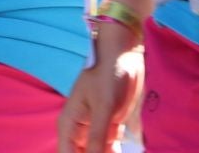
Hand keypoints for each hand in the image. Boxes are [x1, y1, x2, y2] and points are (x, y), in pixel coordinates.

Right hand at [57, 21, 143, 151]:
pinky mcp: (111, 126)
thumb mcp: (103, 108)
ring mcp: (96, 129)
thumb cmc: (108, 76)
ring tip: (120, 144)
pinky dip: (116, 151)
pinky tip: (129, 148)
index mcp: (69, 125)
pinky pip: (111, 147)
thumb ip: (97, 138)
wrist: (124, 56)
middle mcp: (79, 130)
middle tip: (113, 150)